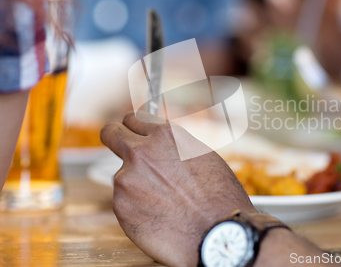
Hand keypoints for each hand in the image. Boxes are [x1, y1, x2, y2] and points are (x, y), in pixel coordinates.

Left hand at [100, 112, 256, 266]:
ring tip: (163, 201)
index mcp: (165, 135)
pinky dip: (136, 207)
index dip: (136, 129)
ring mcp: (127, 178)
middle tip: (118, 147)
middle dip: (113, 137)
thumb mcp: (202, 156)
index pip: (134, 119)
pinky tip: (158, 215)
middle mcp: (141, 152)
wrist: (216, 233)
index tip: (135, 135)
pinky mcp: (120, 205)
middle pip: (110, 133)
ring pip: (122, 174)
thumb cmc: (219, 197)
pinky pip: (123, 201)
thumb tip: (162, 145)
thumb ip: (174, 146)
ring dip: (135, 184)